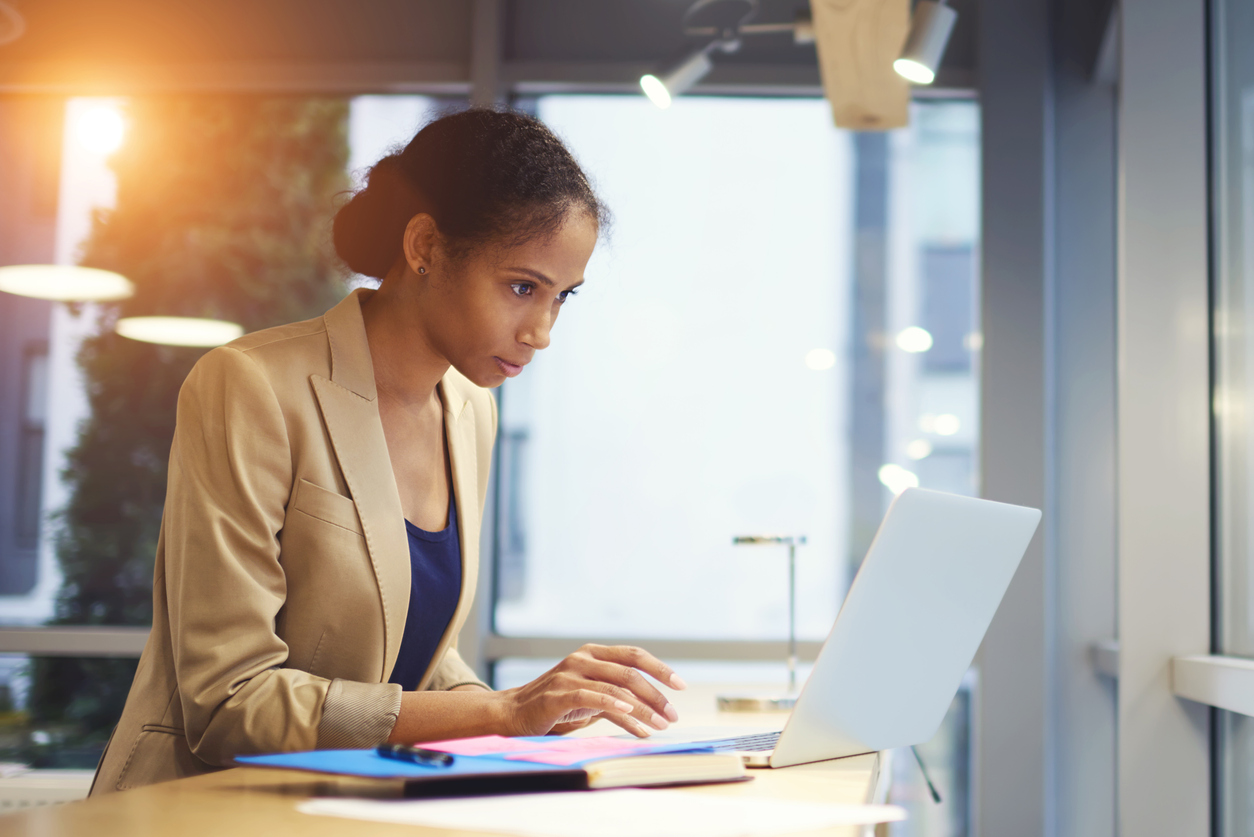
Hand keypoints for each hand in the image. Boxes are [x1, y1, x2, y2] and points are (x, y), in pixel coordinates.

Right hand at [496, 644, 686, 737]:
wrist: (513, 714)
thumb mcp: (591, 698)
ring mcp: (569, 674)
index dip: (660, 668)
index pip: (634, 655)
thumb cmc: (555, 707)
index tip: (680, 686)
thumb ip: (617, 699)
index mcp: (592, 653)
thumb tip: (651, 718)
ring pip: (617, 687)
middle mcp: (582, 658)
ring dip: (643, 709)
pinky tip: (634, 721)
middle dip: (656, 694)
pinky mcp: (558, 694)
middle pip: (630, 672)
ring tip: (660, 725)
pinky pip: (594, 699)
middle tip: (673, 714)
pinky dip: (617, 708)